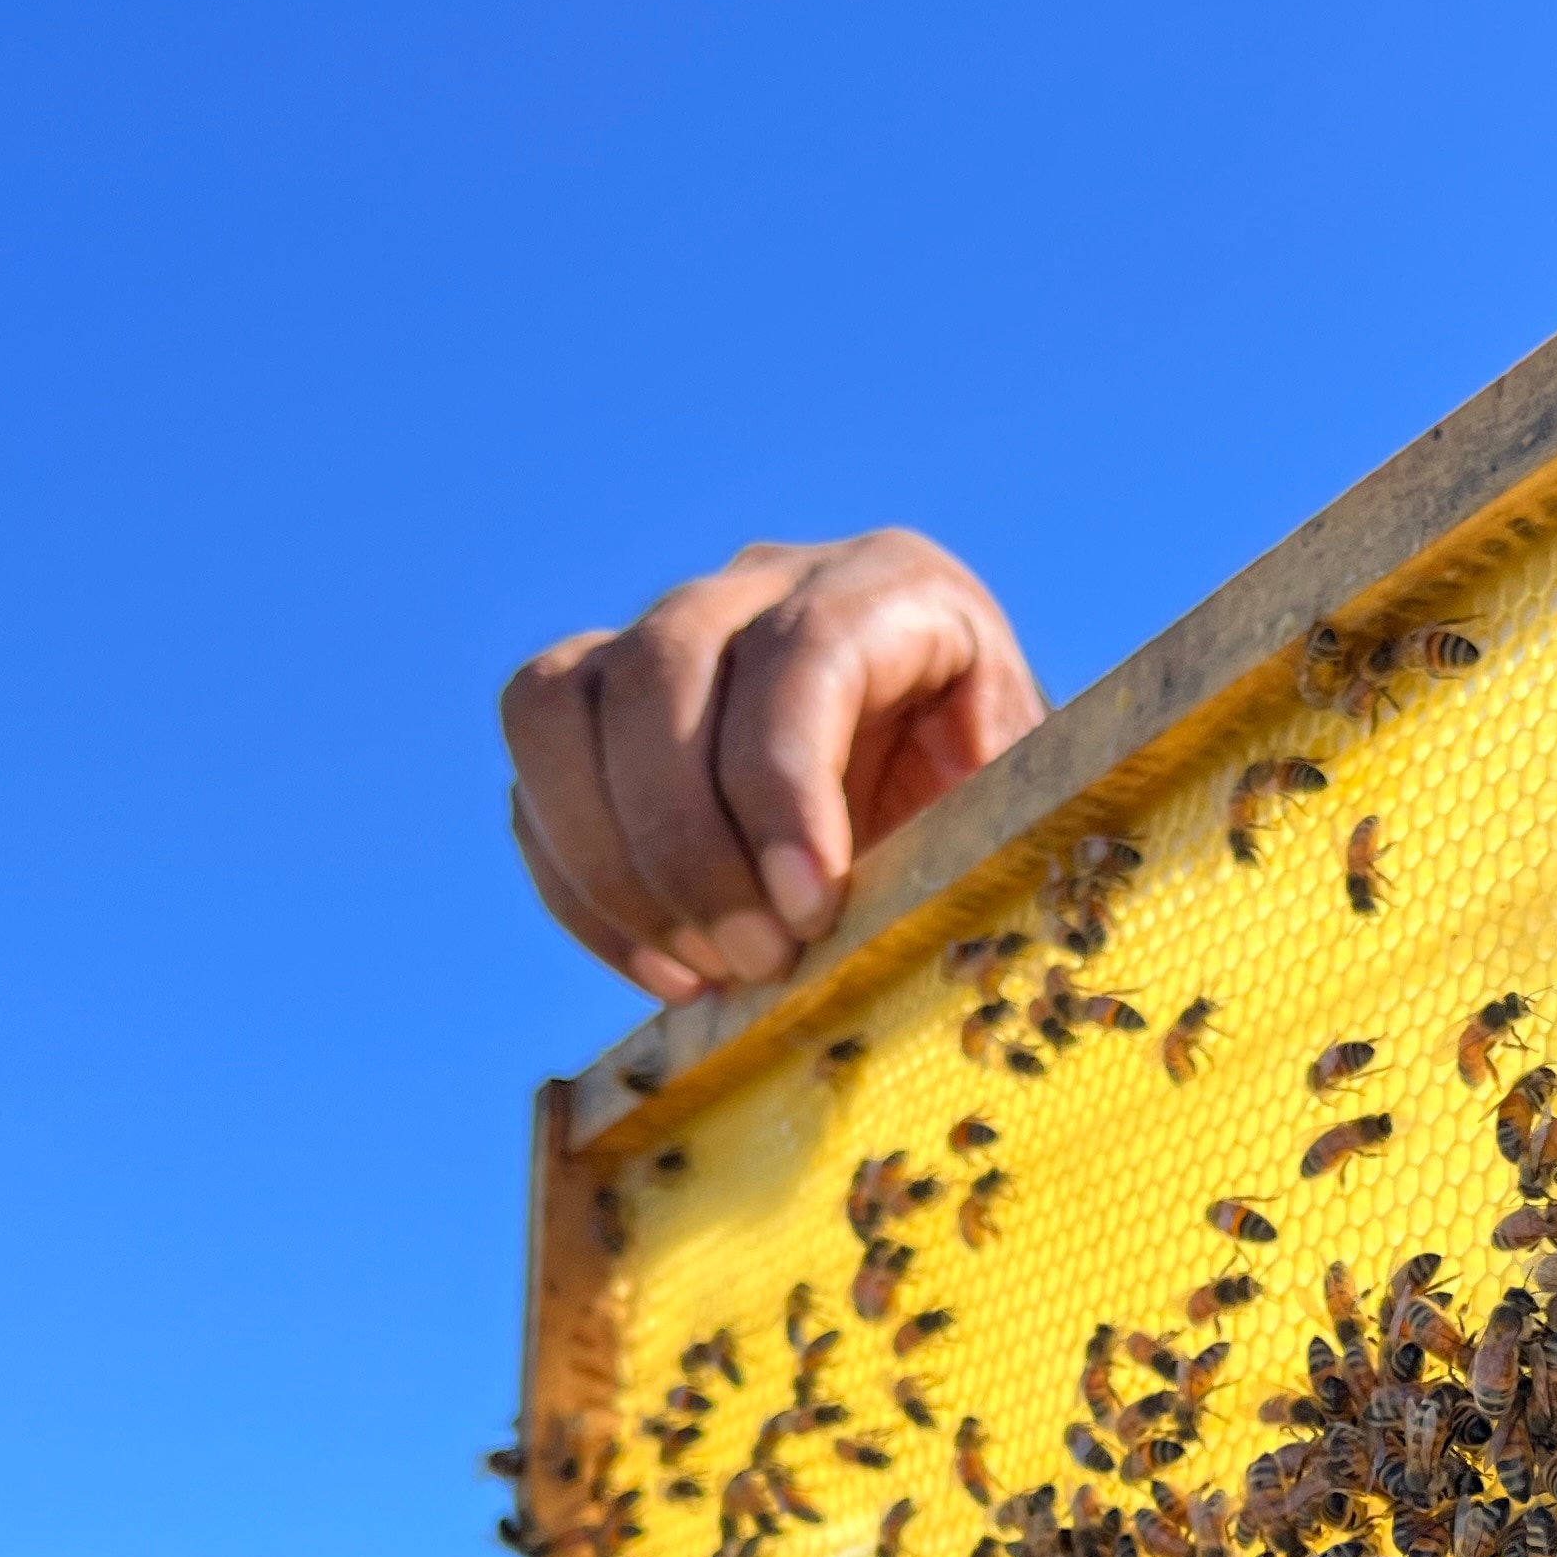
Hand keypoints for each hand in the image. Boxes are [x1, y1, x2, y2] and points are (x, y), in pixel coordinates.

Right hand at [501, 531, 1044, 1004]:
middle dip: (691, 842)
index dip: (785, 784)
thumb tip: (890, 910)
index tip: (811, 908)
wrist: (962, 815)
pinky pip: (534, 779)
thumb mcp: (1023, 810)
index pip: (801, 651)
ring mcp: (662, 636)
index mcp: (888, 587)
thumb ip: (968, 836)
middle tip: (759, 960)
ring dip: (615, 863)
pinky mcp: (596, 709)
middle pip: (659, 670)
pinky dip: (581, 888)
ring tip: (705, 972)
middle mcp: (762, 585)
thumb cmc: (1004, 815)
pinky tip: (665, 969)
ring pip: (558, 704)